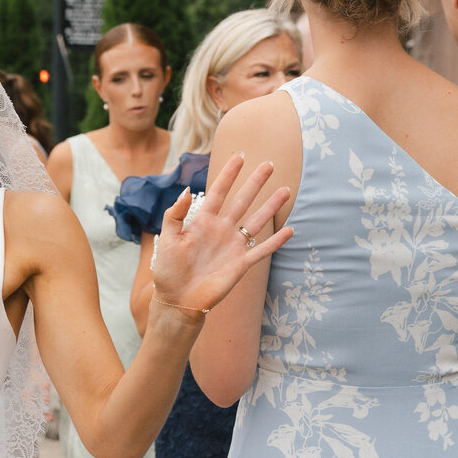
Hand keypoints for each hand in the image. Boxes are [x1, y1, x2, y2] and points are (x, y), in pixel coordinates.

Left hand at [151, 154, 291, 316]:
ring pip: (256, 221)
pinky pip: (261, 250)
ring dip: (271, 207)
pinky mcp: (240, 264)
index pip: (219, 192)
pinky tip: (290, 230)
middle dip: (255, 183)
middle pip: (242, 201)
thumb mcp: (166, 239)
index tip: (240, 157)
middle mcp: (221, 230)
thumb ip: (175, 214)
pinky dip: (276, 241)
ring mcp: (232, 246)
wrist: (178, 300)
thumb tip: (187, 190)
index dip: (229, 174)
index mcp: (202, 221)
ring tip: (285, 190)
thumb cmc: (168, 271)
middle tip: (269, 165)